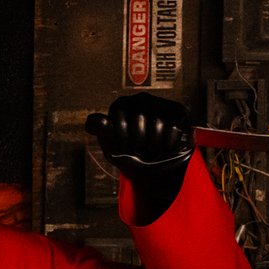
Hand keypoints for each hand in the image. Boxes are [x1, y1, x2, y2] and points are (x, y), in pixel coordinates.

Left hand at [89, 94, 191, 220]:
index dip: (122, 141)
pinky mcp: (177, 111)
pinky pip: (172, 128)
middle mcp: (139, 99)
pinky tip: (165, 147)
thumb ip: (102, 134)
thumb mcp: (112, 148)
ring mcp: (159, 103)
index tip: (126, 148)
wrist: (157, 169)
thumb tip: (91, 123)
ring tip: (153, 150)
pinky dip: (168, 144)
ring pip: (157, 125)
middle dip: (140, 144)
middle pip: (137, 123)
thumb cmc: (133, 157)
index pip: (117, 122)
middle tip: (142, 151)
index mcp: (120, 106)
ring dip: (155, 147)